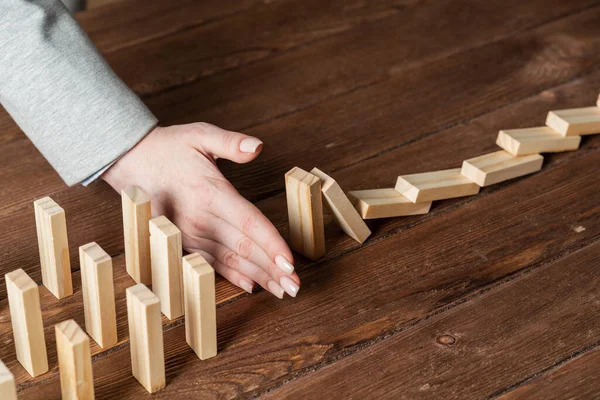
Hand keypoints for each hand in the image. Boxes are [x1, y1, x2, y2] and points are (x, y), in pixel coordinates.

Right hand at [102, 123, 299, 297]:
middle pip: (244, 248)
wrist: (128, 160)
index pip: (250, 224)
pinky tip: (252, 286)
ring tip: (281, 291)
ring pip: (230, 261)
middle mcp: (200, 218)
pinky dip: (232, 276)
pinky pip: (211, 263)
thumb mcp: (199, 134)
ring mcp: (189, 234)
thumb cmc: (168, 147)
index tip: (291, 263)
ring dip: (258, 277)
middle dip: (272, 270)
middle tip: (295, 287)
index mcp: (209, 192)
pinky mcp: (182, 242)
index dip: (272, 245)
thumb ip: (230, 142)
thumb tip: (257, 146)